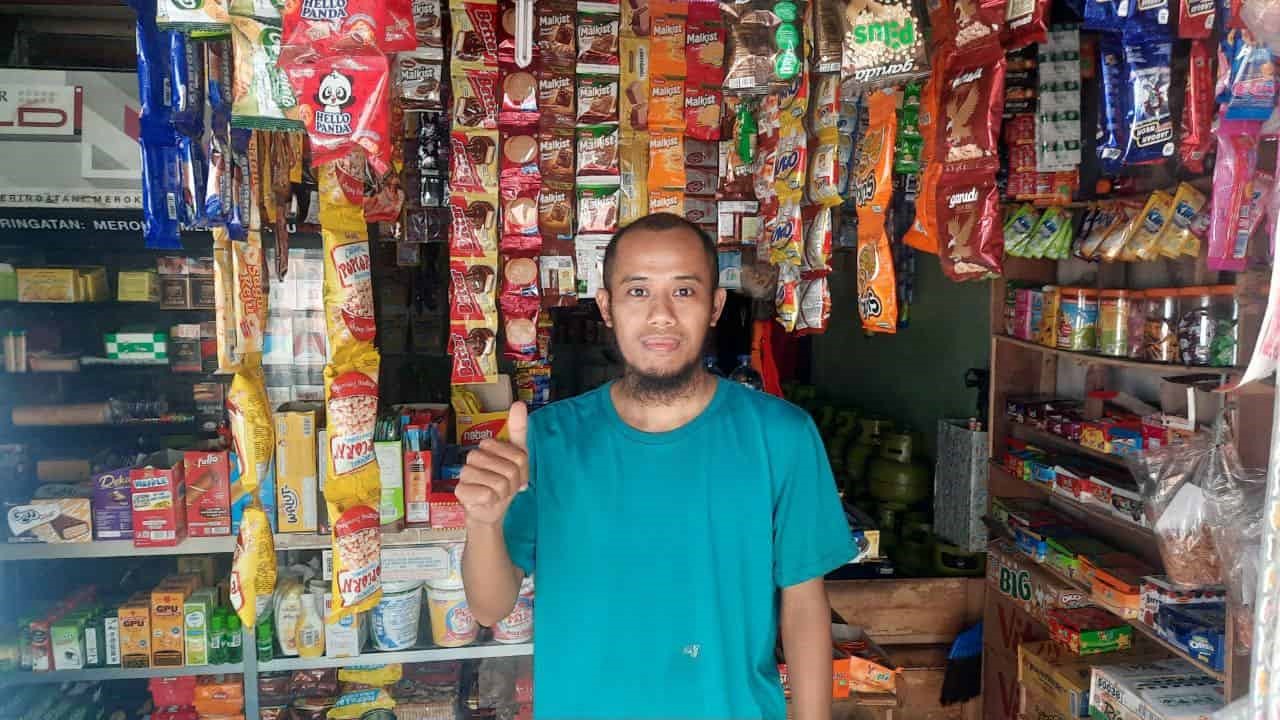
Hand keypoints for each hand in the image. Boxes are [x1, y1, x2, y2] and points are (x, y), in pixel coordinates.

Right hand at [456, 401, 528, 527]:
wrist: (490, 509)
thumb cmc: (503, 483)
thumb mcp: (517, 457)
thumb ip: (518, 429)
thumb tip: (519, 403)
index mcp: (488, 445)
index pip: (519, 457)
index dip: (523, 471)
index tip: (517, 475)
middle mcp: (474, 456)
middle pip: (510, 469)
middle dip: (513, 483)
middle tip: (505, 487)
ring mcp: (465, 473)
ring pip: (499, 483)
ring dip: (503, 494)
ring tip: (496, 494)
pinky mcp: (460, 490)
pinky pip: (487, 495)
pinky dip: (492, 501)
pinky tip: (486, 500)